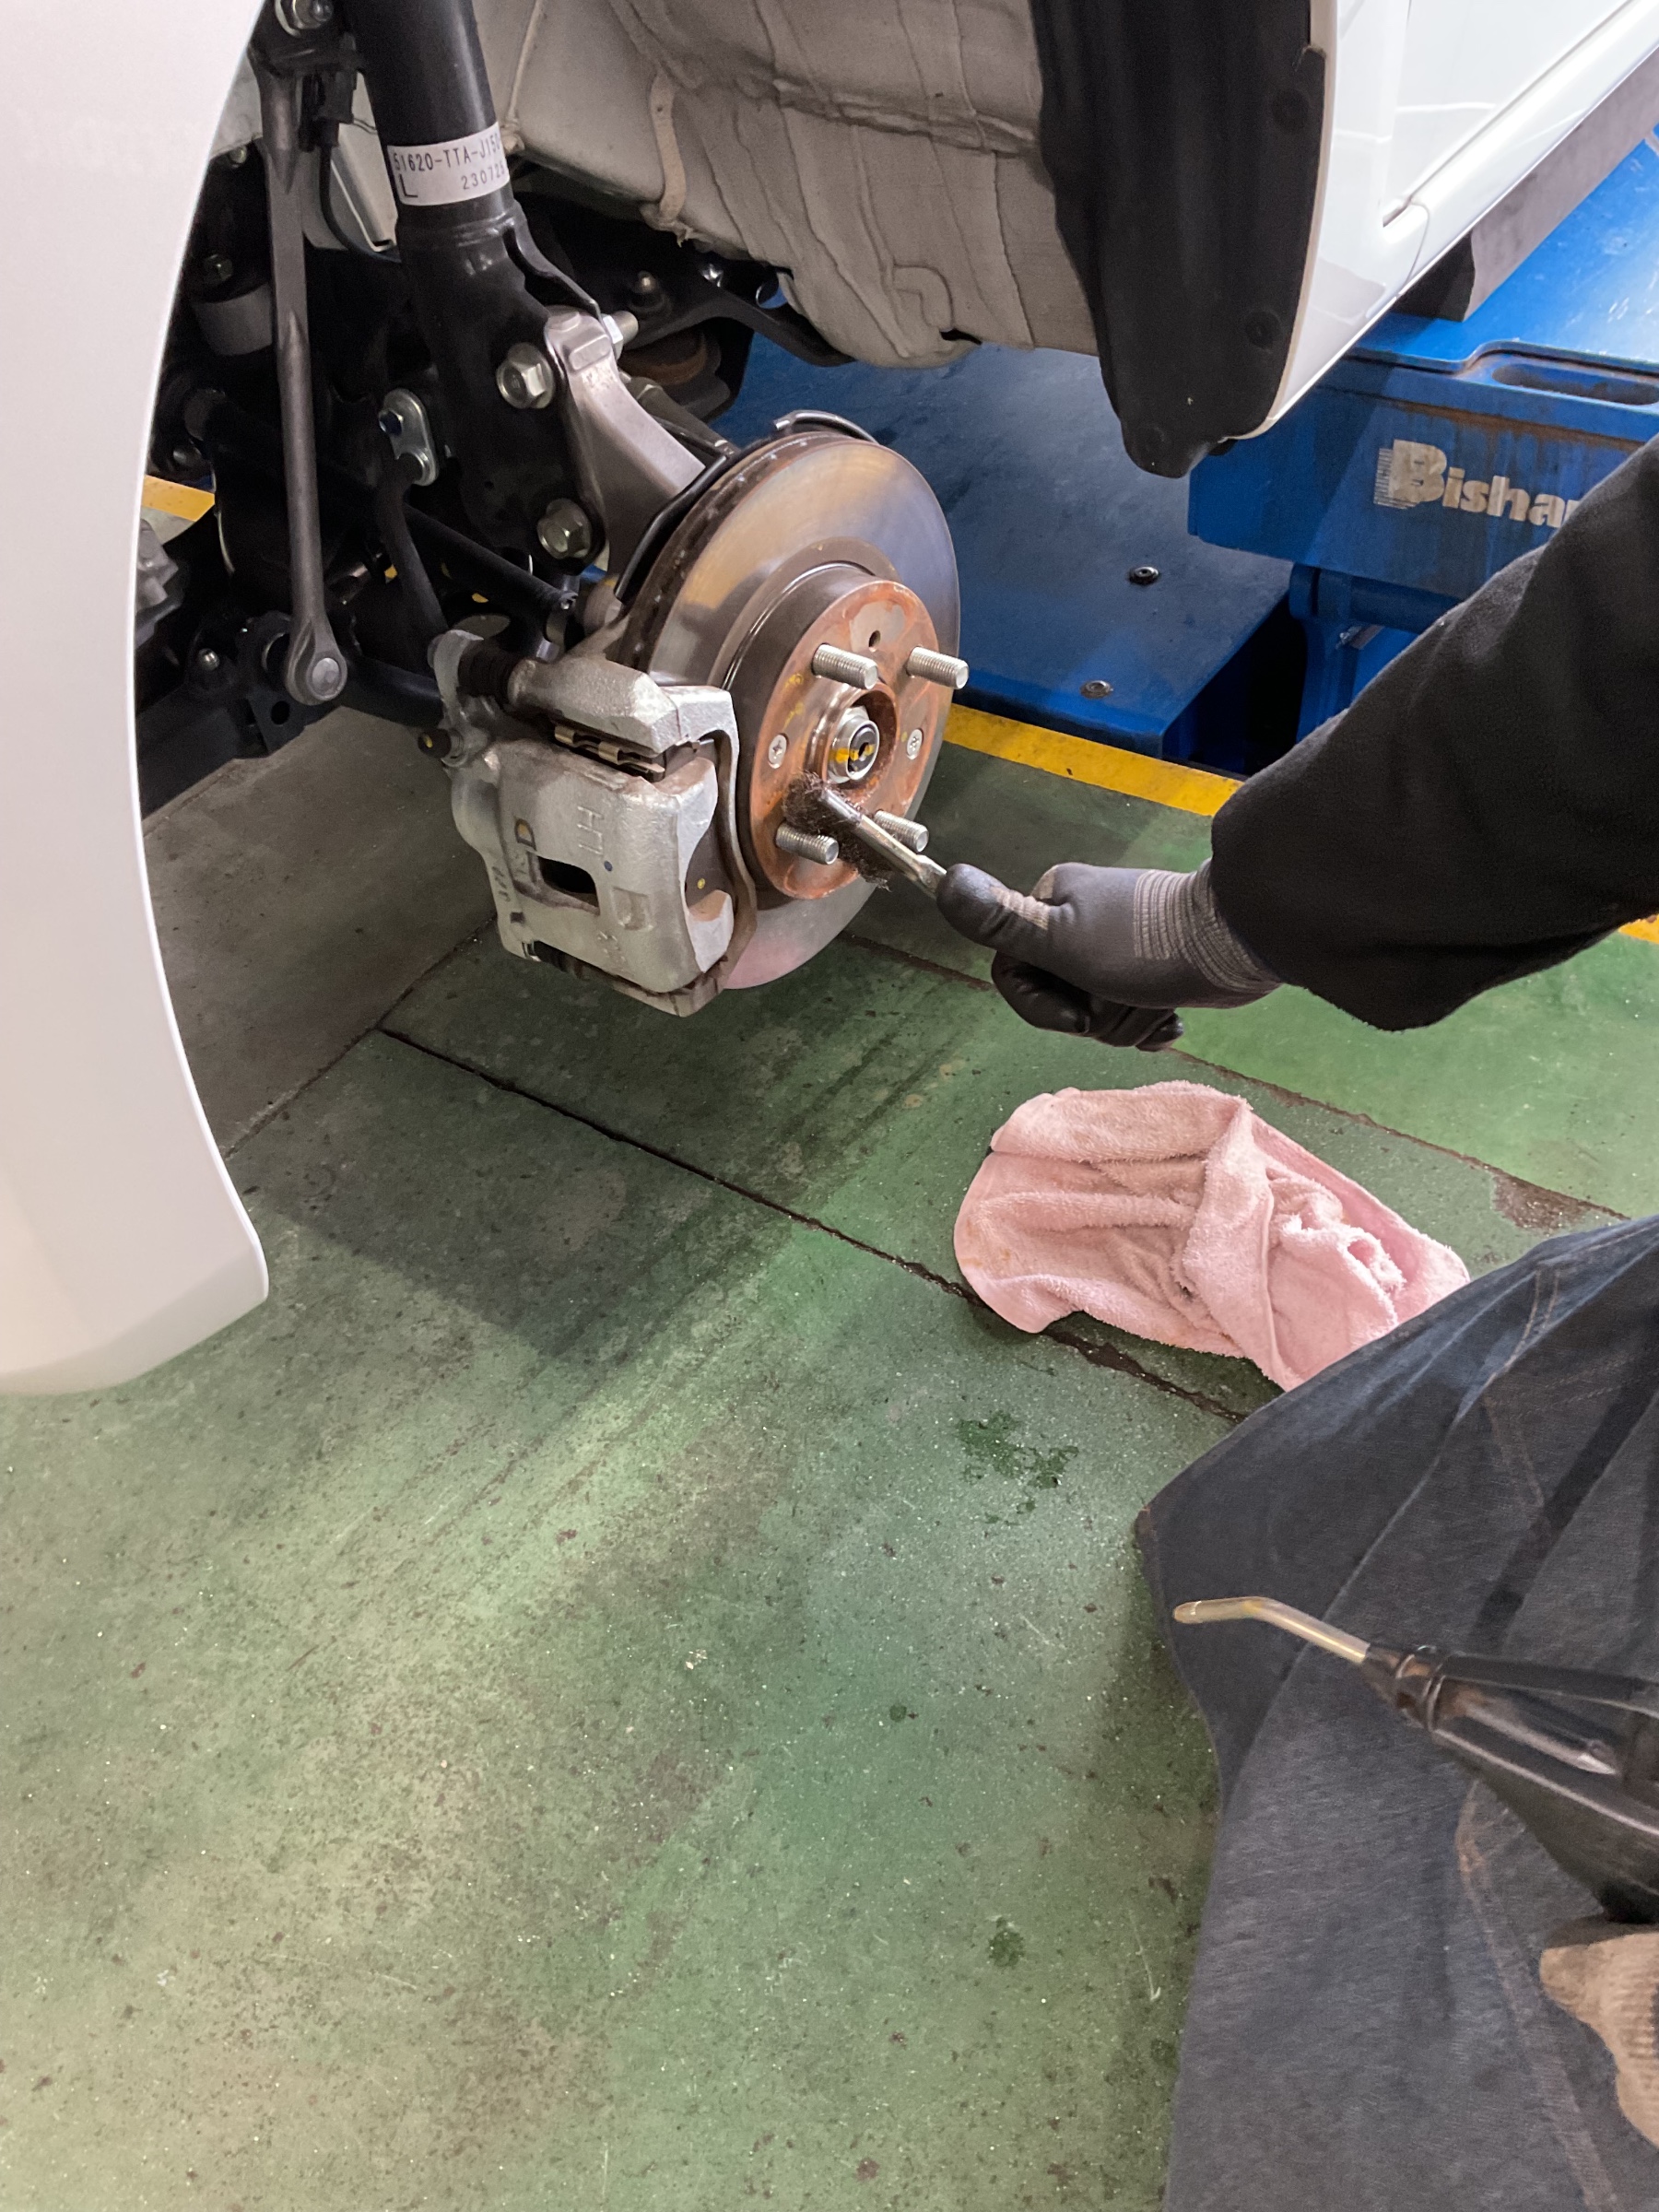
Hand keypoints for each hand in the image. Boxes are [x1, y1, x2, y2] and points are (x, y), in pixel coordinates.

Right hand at [935, 860, 1276, 1048]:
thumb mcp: (1061, 941)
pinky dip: (1149, 1022)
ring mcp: (1119, 942)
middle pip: (1059, 996)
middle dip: (1095, 1016)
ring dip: (1128, 1022)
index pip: (1013, 974)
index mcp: (1051, 903)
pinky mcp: (1154, 963)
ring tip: (1158, 1005)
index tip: (1078, 1015)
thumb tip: (944, 881)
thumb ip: (1002, 922)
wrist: (1237, 941)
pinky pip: (1132, 1009)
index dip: (1041, 1008)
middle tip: (1126, 1000)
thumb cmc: (1144, 945)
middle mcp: (1081, 917)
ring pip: (1098, 1008)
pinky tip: (1172, 1019)